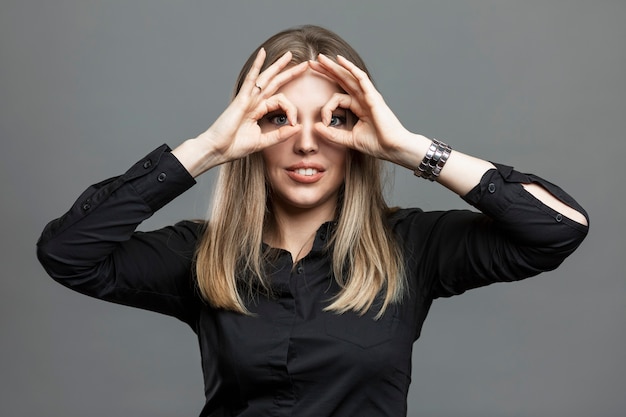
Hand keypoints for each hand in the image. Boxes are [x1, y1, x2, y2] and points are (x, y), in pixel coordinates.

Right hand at [175, 49, 306, 175]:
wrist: (217, 149)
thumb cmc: (234, 146)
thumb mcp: (263, 142)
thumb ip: (280, 135)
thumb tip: (298, 127)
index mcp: (259, 110)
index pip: (281, 102)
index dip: (291, 110)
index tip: (294, 123)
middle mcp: (254, 101)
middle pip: (275, 83)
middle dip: (290, 73)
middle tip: (305, 65)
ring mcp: (247, 98)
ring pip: (266, 78)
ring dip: (278, 65)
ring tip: (290, 55)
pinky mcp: (241, 99)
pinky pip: (251, 79)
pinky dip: (257, 65)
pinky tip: (262, 53)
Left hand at [310, 54, 415, 166]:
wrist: (393, 148)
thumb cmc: (377, 144)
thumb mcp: (349, 140)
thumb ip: (332, 134)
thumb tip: (315, 127)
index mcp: (358, 106)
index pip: (337, 98)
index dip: (326, 108)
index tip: (323, 122)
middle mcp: (363, 98)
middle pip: (342, 80)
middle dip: (327, 71)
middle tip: (312, 62)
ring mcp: (368, 95)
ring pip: (349, 76)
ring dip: (334, 66)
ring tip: (320, 57)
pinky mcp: (373, 96)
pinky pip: (361, 79)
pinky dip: (351, 68)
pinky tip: (340, 60)